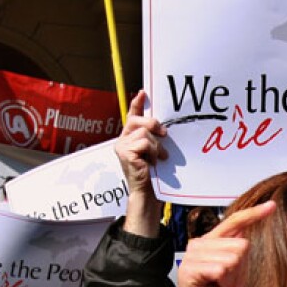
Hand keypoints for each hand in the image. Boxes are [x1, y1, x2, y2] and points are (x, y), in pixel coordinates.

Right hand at [117, 90, 167, 236]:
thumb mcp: (155, 153)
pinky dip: (153, 152)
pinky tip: (153, 163)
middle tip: (164, 133)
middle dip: (153, 124)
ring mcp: (121, 146)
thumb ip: (154, 139)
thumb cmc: (153, 175)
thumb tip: (164, 127)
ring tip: (159, 158)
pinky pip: (144, 143)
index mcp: (129, 138)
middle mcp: (122, 140)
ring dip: (156, 146)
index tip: (144, 93)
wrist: (147, 193)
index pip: (131, 116)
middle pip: (137, 120)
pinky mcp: (125, 153)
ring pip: (144, 132)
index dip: (137, 104)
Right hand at [164, 201, 275, 286]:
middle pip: (241, 245)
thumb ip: (239, 255)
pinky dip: (225, 285)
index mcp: (211, 243)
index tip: (272, 205)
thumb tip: (246, 234)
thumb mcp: (236, 275)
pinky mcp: (189, 269)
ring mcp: (192, 255)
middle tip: (226, 286)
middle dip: (241, 271)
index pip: (234, 222)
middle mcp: (199, 244)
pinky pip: (222, 270)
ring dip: (232, 281)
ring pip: (233, 258)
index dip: (254, 214)